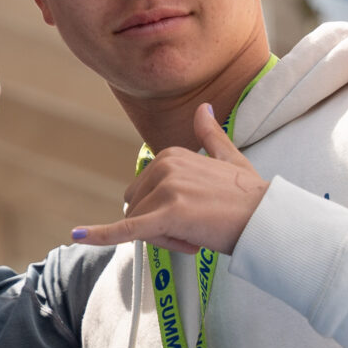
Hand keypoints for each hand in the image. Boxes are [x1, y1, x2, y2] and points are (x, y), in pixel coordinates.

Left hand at [73, 104, 268, 255]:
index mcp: (172, 154)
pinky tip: (78, 236)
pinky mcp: (166, 214)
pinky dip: (101, 235)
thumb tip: (203, 108)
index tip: (196, 218)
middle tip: (197, 230)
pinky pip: (126, 229)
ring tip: (198, 235)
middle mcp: (165, 165)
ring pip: (141, 227)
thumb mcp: (229, 158)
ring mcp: (165, 189)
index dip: (164, 214)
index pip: (145, 193)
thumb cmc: (252, 196)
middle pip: (138, 209)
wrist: (270, 220)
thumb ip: (210, 135)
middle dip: (159, 227)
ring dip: (165, 239)